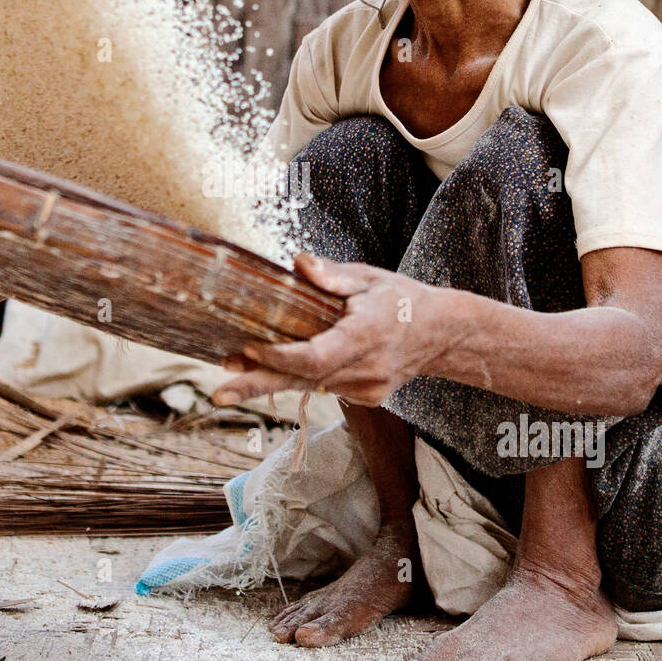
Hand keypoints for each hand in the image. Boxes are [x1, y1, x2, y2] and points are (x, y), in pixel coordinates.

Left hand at [211, 253, 441, 407]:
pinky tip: (279, 368)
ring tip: (229, 381)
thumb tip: (298, 263)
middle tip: (219, 393)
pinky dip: (300, 377)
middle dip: (257, 385)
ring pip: (309, 386)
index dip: (282, 356)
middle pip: (302, 379)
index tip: (250, 348)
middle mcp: (365, 369)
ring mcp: (366, 388)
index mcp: (365, 336)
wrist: (443, 335)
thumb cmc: (403, 299)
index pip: (317, 356)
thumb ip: (333, 275)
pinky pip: (324, 387)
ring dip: (270, 381)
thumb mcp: (370, 278)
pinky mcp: (366, 397)